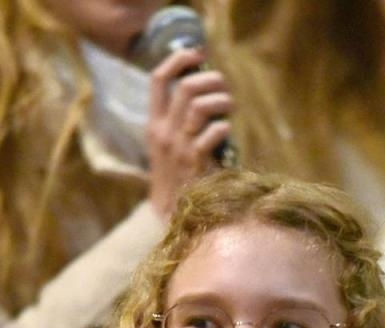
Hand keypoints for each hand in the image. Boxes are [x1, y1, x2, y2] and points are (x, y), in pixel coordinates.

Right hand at [145, 46, 232, 219]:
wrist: (170, 217)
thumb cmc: (179, 178)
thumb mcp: (170, 145)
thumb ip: (181, 119)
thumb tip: (204, 89)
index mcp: (154, 123)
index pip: (158, 78)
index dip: (178, 59)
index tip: (197, 54)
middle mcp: (163, 131)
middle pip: (185, 87)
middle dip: (211, 80)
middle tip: (224, 88)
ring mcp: (178, 147)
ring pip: (200, 105)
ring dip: (222, 101)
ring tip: (229, 109)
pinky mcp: (195, 163)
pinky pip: (212, 133)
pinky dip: (224, 127)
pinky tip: (228, 131)